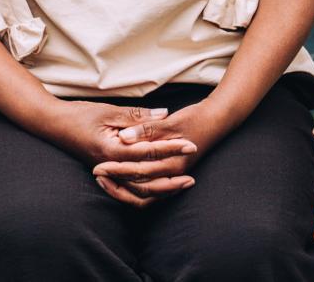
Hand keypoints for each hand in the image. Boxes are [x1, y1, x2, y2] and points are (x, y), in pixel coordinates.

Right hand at [39, 100, 198, 207]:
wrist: (53, 125)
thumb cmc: (79, 115)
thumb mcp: (109, 111)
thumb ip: (137, 116)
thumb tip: (165, 114)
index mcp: (112, 150)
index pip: (148, 153)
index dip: (171, 148)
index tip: (190, 144)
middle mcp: (111, 167)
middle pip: (146, 179)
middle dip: (171, 175)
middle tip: (193, 172)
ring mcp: (108, 173)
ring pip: (138, 190)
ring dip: (161, 188)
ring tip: (180, 184)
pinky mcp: (107, 173)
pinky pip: (128, 190)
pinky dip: (145, 191)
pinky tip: (158, 187)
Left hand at [92, 100, 233, 207]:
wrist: (217, 121)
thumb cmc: (195, 118)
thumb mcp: (170, 121)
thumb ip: (146, 129)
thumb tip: (124, 137)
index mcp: (172, 161)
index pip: (139, 171)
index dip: (117, 170)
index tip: (98, 166)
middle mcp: (173, 174)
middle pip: (140, 189)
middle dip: (116, 183)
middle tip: (96, 175)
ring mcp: (174, 176)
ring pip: (146, 195)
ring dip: (125, 190)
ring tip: (105, 182)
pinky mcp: (173, 174)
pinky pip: (152, 191)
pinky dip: (136, 190)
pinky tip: (123, 182)